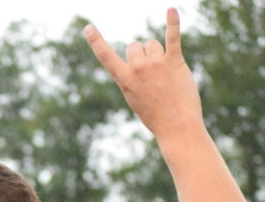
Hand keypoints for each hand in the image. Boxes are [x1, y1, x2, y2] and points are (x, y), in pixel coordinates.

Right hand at [84, 8, 201, 138]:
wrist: (177, 127)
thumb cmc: (156, 116)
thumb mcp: (134, 98)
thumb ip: (131, 77)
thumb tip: (140, 54)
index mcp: (124, 80)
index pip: (105, 57)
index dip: (96, 41)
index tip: (88, 28)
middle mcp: (137, 69)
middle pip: (134, 46)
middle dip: (142, 55)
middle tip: (153, 76)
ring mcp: (156, 64)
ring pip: (152, 44)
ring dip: (158, 53)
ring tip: (166, 74)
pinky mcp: (174, 61)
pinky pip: (172, 37)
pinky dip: (173, 23)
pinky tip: (171, 10)